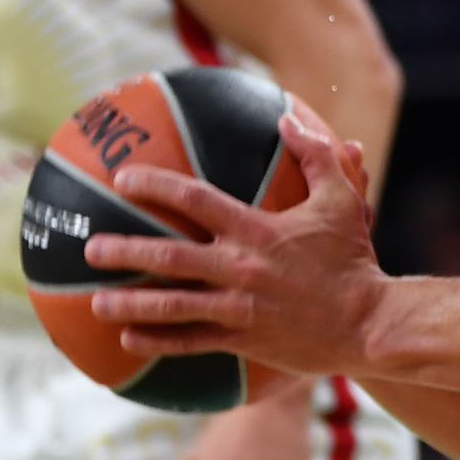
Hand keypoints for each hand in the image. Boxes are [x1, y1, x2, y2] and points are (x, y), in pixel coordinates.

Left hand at [86, 110, 388, 377]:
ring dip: (130, 301)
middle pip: (168, 255)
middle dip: (125, 250)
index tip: (124, 179)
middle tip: (91, 246)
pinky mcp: (243, 339)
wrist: (367, 321)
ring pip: (171, 305)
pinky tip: (127, 340)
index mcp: (256, 229)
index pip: (194, 199)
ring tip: (96, 300)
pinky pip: (191, 342)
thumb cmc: (354, 257)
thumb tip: (289, 117)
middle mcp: (239, 267)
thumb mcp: (341, 198)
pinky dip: (157, 341)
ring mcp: (238, 307)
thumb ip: (316, 155)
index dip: (156, 186)